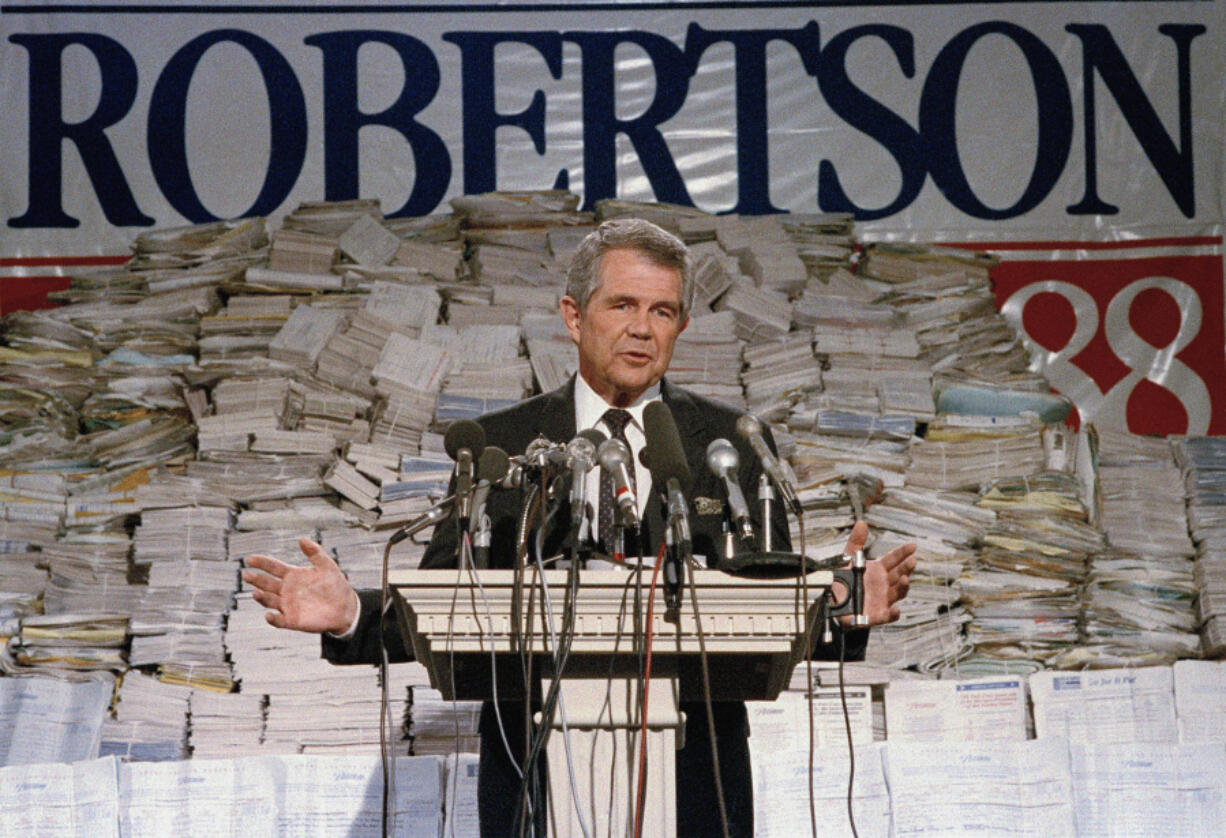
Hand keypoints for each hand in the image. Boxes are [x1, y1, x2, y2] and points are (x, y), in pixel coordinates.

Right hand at [242, 537, 357, 634]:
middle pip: (267, 584)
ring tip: (256, 592)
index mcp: (292, 576)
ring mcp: (288, 605)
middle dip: (256, 579)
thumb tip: (302, 539)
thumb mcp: (326, 566)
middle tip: (246, 574)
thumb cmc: (335, 585)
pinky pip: (279, 620)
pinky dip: (273, 619)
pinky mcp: (293, 620)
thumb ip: (314, 553)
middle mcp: (286, 590)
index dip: (261, 563)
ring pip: (269, 601)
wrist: (345, 607)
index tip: (250, 559)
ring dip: (262, 597)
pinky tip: (269, 615)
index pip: (273, 567)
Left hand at [837, 521, 916, 626]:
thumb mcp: (848, 559)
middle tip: (912, 560)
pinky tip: (896, 609)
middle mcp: (884, 584)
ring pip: (898, 593)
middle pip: (899, 574)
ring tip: (905, 579)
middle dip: (906, 567)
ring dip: (903, 586)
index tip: (913, 545)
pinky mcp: (877, 615)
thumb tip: (861, 523)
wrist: (831, 601)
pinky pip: (888, 615)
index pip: (894, 559)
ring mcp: (882, 600)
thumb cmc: (843, 580)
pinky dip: (893, 613)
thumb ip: (856, 542)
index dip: (903, 552)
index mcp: (879, 570)